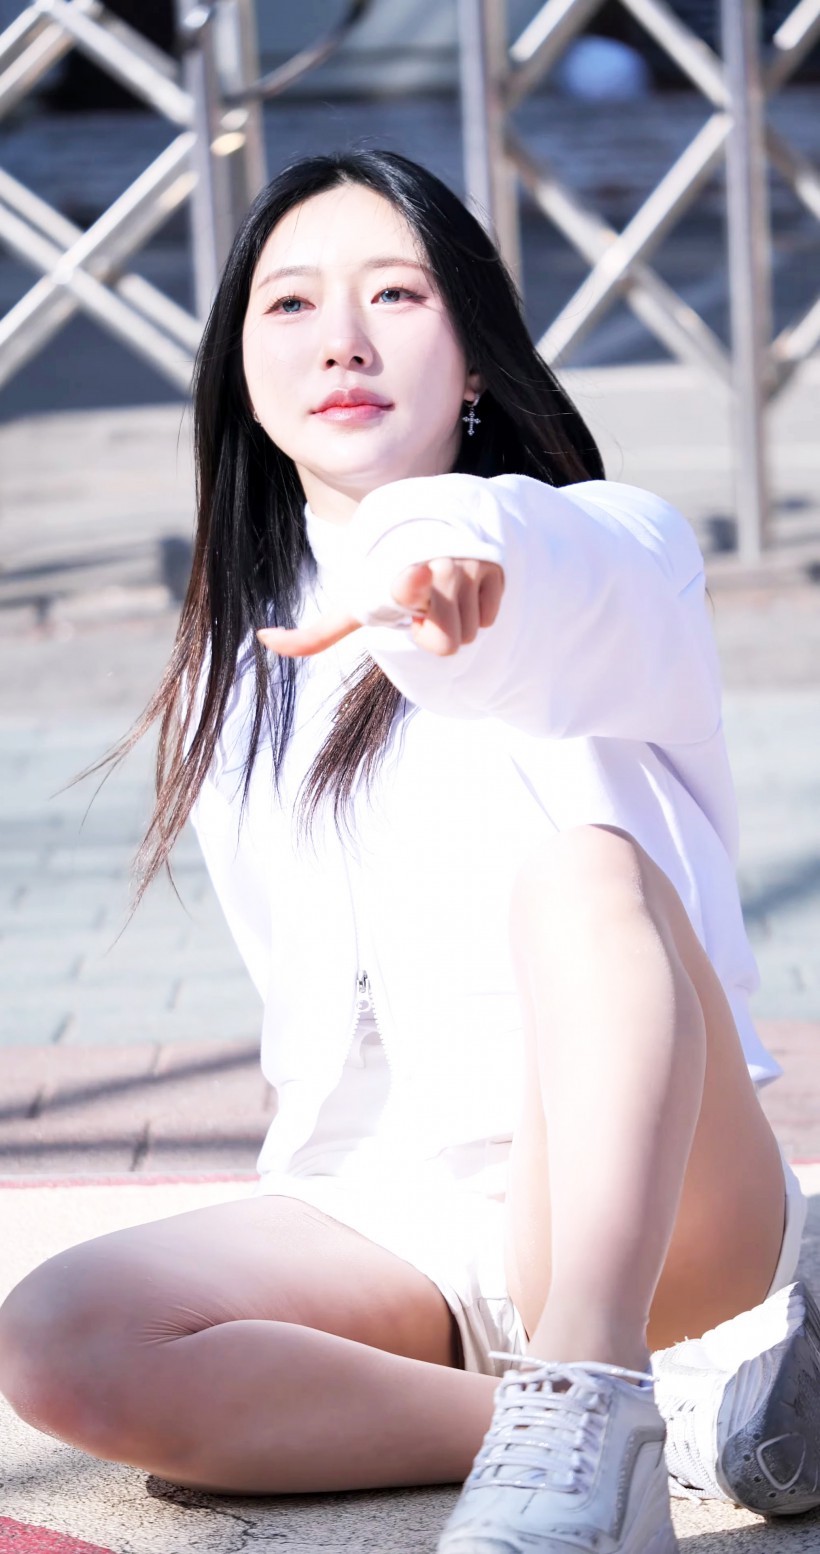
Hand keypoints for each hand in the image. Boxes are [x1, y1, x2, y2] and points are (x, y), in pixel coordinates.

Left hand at [257, 558, 503, 658]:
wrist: (431, 528)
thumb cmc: (387, 576)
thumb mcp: (355, 602)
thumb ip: (316, 630)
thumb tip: (263, 639)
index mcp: (401, 571)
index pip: (413, 587)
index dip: (410, 588)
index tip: (407, 574)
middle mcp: (439, 563)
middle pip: (450, 642)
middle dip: (434, 631)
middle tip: (421, 606)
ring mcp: (473, 564)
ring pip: (472, 632)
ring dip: (455, 622)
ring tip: (439, 597)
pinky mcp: (499, 565)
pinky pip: (491, 617)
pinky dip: (477, 612)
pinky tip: (461, 593)